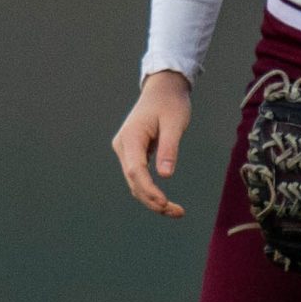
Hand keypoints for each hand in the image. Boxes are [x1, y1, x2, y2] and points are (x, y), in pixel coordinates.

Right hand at [111, 70, 191, 217]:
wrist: (163, 88)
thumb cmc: (170, 103)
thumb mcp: (174, 123)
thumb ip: (169, 148)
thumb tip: (165, 176)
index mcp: (131, 137)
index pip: (136, 171)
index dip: (149, 190)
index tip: (165, 203)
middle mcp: (123, 146)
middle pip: (134, 181)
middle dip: (153, 200)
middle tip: (177, 212)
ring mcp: (125, 150)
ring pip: (135, 182)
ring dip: (152, 199)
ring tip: (176, 211)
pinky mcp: (132, 153)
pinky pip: (139, 177)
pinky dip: (151, 190)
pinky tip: (166, 201)